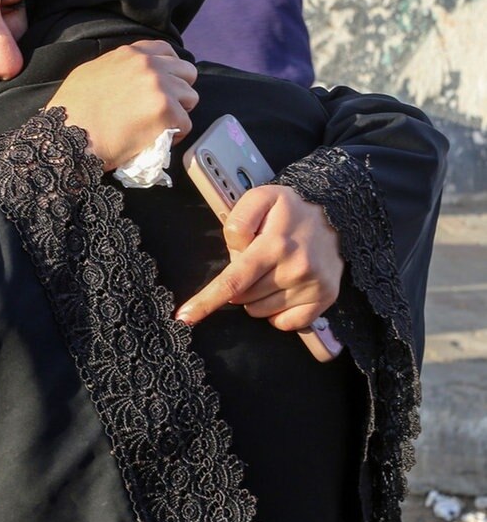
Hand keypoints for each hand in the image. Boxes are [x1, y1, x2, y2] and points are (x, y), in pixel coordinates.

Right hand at [46, 40, 197, 170]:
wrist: (67, 136)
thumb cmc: (72, 111)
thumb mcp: (91, 73)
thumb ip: (117, 69)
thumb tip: (129, 79)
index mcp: (130, 54)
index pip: (166, 51)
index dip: (170, 70)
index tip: (164, 86)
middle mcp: (149, 65)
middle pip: (186, 73)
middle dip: (179, 91)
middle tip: (163, 110)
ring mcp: (160, 87)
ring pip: (190, 98)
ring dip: (179, 113)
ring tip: (159, 127)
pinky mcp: (166, 112)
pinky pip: (186, 124)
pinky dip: (176, 135)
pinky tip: (158, 140)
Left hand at [175, 185, 343, 359]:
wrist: (337, 212)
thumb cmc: (290, 208)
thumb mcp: (259, 197)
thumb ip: (238, 221)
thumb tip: (234, 255)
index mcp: (274, 244)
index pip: (234, 280)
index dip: (207, 300)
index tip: (184, 316)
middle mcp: (295, 268)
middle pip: (242, 297)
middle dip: (239, 284)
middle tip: (255, 261)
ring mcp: (312, 286)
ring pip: (260, 312)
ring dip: (257, 298)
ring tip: (271, 272)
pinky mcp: (325, 298)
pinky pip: (285, 323)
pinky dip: (277, 313)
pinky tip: (283, 289)